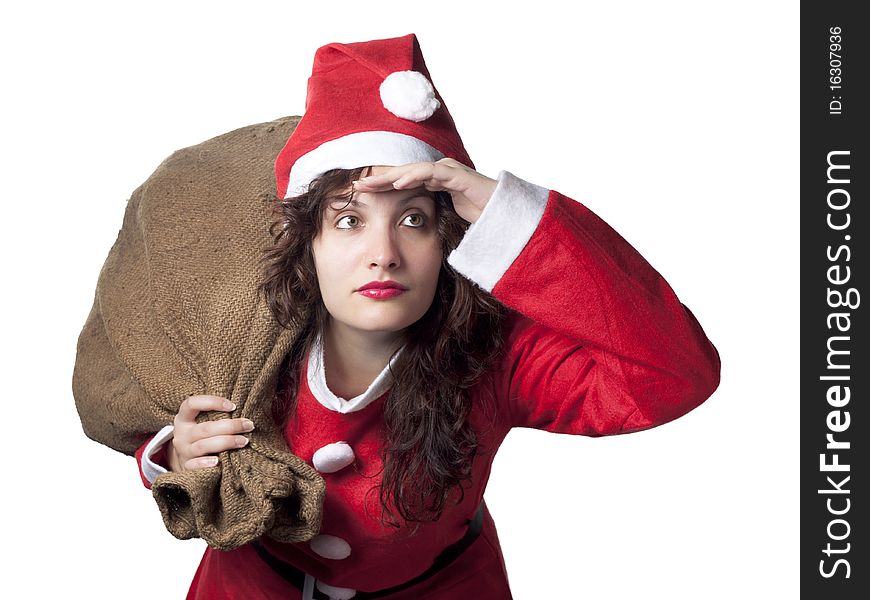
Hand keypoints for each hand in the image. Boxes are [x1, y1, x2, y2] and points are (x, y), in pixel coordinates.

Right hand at [167, 395, 253, 471]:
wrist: (185, 463)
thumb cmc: (201, 436)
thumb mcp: (201, 423)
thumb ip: (216, 416)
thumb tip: (244, 413)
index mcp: (184, 419)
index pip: (192, 404)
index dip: (212, 402)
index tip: (233, 406)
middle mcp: (182, 435)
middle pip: (205, 429)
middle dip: (230, 426)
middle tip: (249, 425)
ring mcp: (184, 451)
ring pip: (203, 446)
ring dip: (226, 442)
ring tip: (243, 441)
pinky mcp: (186, 467)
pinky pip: (194, 465)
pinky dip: (205, 463)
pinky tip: (217, 462)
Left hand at [351, 158, 496, 223]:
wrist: (508, 221)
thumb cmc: (479, 222)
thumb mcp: (445, 222)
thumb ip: (429, 220)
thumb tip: (408, 231)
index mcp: (435, 184)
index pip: (402, 183)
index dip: (380, 188)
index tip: (358, 195)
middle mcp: (440, 174)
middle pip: (402, 173)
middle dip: (378, 180)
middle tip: (355, 186)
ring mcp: (450, 173)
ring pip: (413, 170)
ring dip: (390, 177)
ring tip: (370, 185)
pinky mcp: (460, 176)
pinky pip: (433, 173)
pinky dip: (414, 176)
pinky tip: (398, 183)